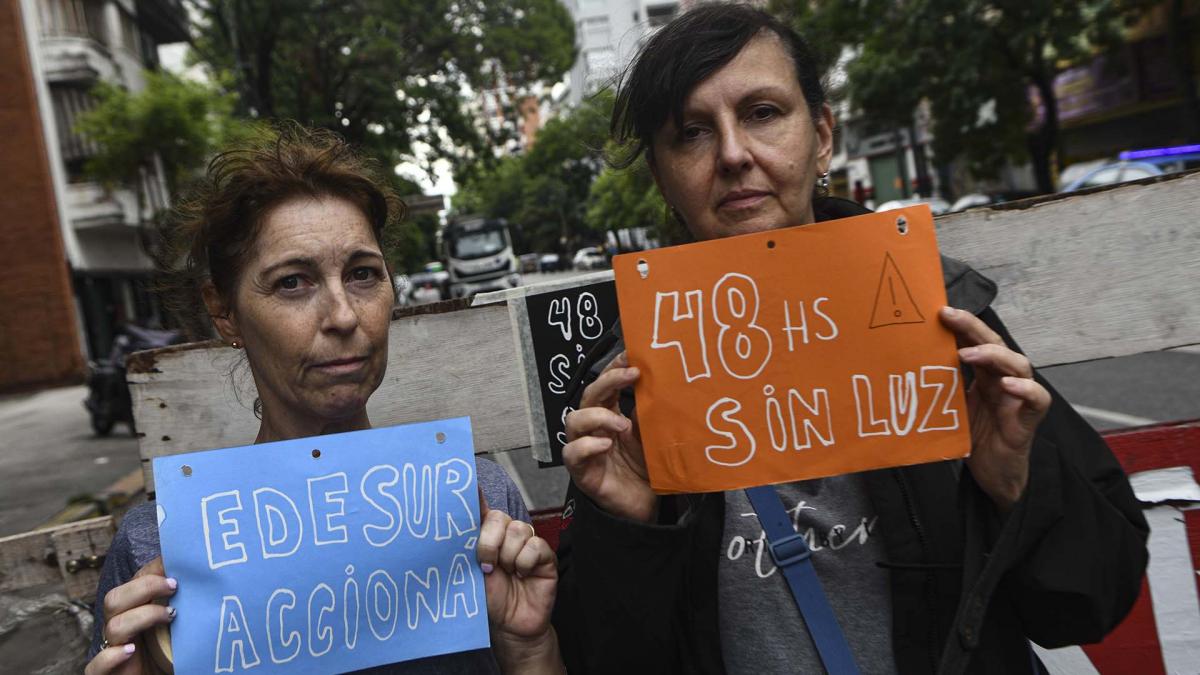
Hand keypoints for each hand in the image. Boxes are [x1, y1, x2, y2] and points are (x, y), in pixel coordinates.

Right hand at [85, 557, 175, 674]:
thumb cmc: (171, 655)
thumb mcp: (178, 625)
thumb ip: (181, 603)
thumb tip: (199, 575)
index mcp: (134, 611)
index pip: (133, 583)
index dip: (151, 571)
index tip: (176, 562)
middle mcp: (121, 628)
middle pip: (115, 599)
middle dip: (144, 587)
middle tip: (175, 585)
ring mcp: (112, 650)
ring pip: (113, 626)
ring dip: (142, 617)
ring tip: (170, 616)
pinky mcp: (107, 674)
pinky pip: (96, 665)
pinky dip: (111, 656)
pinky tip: (130, 651)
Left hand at [476, 492, 561, 672]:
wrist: (510, 627)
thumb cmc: (489, 601)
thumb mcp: (469, 572)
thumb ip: (464, 547)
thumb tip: (449, 523)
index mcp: (485, 535)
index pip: (479, 507)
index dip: (472, 493)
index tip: (464, 482)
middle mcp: (506, 535)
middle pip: (498, 517)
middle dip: (489, 542)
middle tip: (486, 565)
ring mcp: (527, 543)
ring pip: (518, 530)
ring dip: (508, 556)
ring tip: (507, 574)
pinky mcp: (545, 555)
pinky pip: (535, 546)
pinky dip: (525, 563)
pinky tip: (523, 576)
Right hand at [563, 352, 656, 522]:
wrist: (647, 508)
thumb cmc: (647, 469)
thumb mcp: (653, 436)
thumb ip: (650, 413)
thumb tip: (661, 383)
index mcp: (610, 415)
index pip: (605, 384)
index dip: (614, 367)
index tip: (631, 354)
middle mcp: (594, 429)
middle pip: (588, 396)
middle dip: (607, 381)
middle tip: (633, 375)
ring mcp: (586, 449)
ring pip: (573, 421)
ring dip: (597, 416)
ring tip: (622, 425)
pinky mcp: (582, 472)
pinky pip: (572, 454)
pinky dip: (587, 446)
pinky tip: (605, 445)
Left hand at [941, 307, 1051, 511]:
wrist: (992, 474)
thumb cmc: (973, 438)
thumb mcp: (950, 407)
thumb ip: (940, 386)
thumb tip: (904, 366)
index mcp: (984, 374)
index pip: (975, 341)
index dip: (960, 325)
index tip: (937, 311)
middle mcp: (1003, 379)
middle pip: (995, 344)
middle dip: (973, 327)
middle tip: (948, 316)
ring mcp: (1019, 396)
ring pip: (1018, 364)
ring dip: (993, 355)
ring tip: (968, 353)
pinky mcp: (1029, 418)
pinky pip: (1037, 398)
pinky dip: (1025, 389)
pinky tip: (1008, 385)